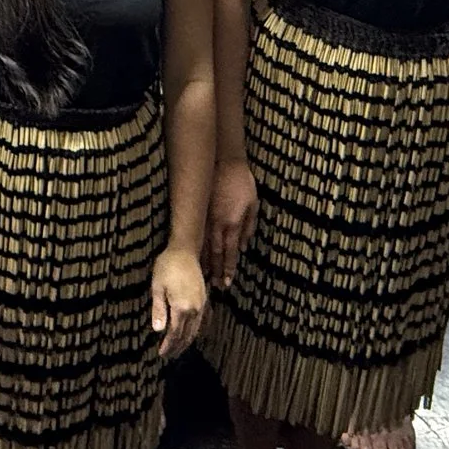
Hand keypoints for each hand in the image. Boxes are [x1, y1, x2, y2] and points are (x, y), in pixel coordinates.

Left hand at [150, 246, 205, 357]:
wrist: (185, 251)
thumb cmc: (167, 266)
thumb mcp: (157, 287)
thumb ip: (158, 310)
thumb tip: (157, 330)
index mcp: (182, 307)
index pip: (175, 333)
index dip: (168, 345)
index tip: (161, 354)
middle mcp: (194, 309)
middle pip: (186, 335)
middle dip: (177, 347)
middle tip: (168, 355)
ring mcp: (201, 305)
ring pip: (195, 330)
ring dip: (186, 342)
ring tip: (177, 349)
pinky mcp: (204, 299)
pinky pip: (201, 322)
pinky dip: (194, 332)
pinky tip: (189, 335)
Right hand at [205, 158, 257, 288]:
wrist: (224, 161)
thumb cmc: (242, 182)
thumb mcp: (253, 204)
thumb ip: (249, 226)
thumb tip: (244, 245)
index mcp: (233, 223)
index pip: (230, 251)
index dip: (228, 267)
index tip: (227, 281)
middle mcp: (218, 224)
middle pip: (215, 253)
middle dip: (216, 270)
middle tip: (215, 286)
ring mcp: (206, 218)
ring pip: (203, 245)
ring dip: (204, 263)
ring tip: (204, 277)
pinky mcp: (198, 211)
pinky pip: (196, 234)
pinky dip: (196, 247)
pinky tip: (194, 256)